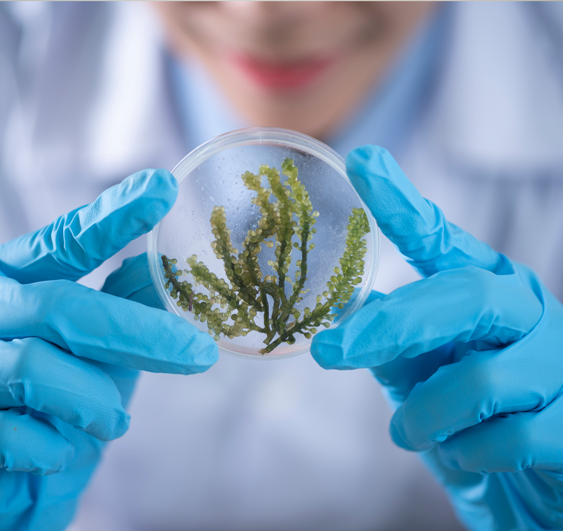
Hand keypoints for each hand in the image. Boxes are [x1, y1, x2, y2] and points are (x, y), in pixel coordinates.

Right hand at [0, 169, 217, 529]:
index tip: (162, 188)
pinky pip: (11, 435)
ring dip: (93, 401)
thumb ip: (121, 303)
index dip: (113, 216)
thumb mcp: (92, 345)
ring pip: (35, 369)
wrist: (1, 475)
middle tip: (199, 352)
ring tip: (114, 421)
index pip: (64, 240)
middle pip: (62, 306)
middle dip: (139, 333)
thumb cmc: (52, 399)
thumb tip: (164, 264)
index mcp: (11, 278)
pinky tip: (59, 450)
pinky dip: (54, 446)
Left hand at [311, 146, 562, 530]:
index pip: (440, 240)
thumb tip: (357, 308)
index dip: (400, 203)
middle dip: (391, 326)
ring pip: (478, 380)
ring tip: (409, 432)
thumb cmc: (473, 423)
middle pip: (460, 295)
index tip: (361, 162)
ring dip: (427, 415)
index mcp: (485, 290)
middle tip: (329, 352)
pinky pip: (508, 438)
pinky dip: (467, 454)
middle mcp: (526, 312)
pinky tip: (467, 456)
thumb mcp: (426, 381)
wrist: (534, 486)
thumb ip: (398, 347)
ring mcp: (560, 362)